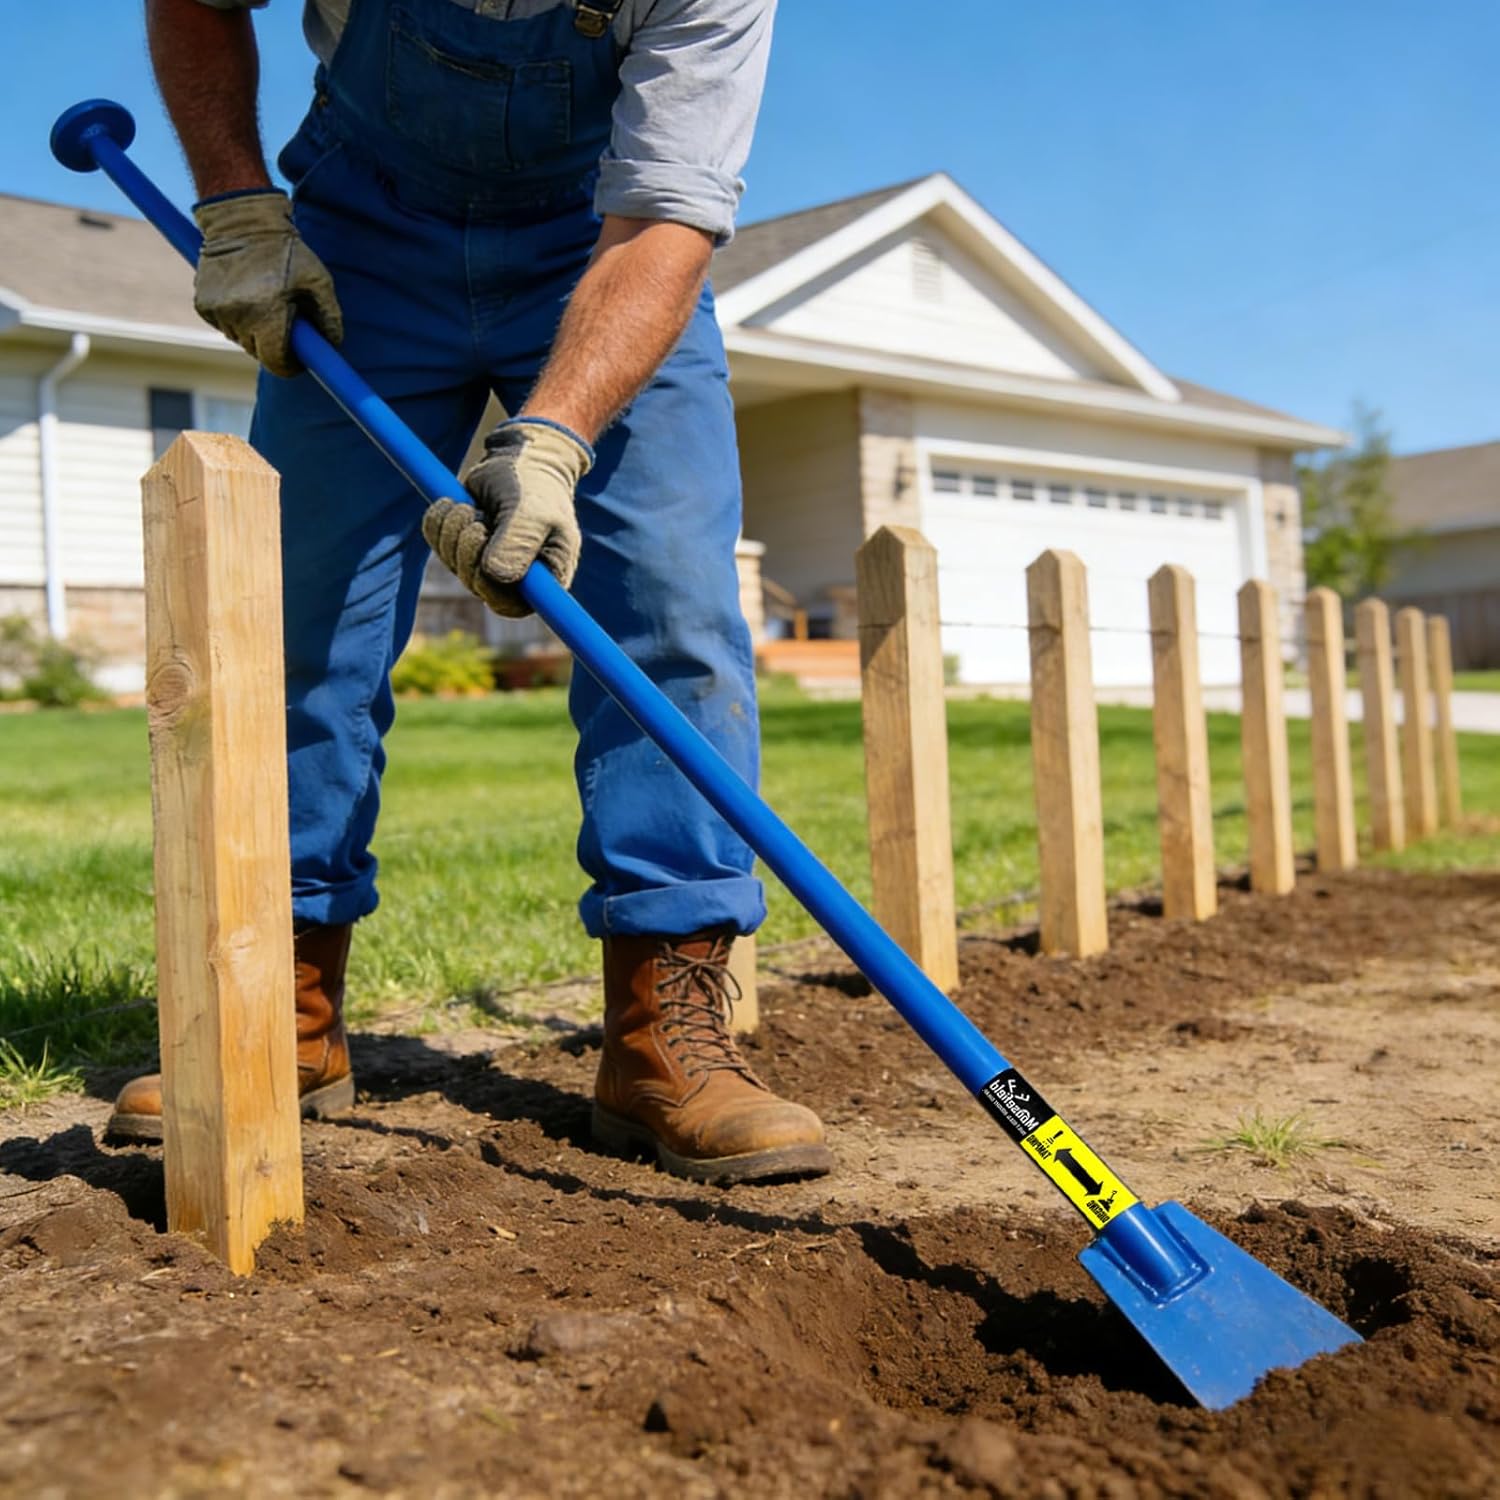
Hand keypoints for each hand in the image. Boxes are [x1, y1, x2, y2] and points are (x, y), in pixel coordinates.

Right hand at [192, 189, 341, 377]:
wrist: (242, 219)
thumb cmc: (286, 250)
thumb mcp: (318, 279)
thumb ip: (329, 316)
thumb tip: (334, 345)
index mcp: (266, 312)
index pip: (276, 361)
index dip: (290, 365)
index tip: (300, 360)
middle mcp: (237, 315)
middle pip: (259, 353)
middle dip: (274, 346)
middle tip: (287, 323)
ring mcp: (216, 310)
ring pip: (241, 340)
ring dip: (255, 331)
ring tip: (266, 301)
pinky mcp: (202, 304)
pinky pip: (225, 326)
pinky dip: (237, 319)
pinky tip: (246, 295)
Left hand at [422, 418, 592, 618]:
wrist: (519, 457)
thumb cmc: (535, 485)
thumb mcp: (532, 511)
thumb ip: (517, 543)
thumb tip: (495, 576)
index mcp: (546, 577)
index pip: (512, 606)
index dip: (491, 589)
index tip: (484, 550)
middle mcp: (517, 577)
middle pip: (477, 585)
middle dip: (468, 550)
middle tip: (476, 520)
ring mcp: (488, 564)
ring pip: (454, 565)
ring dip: (452, 532)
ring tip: (469, 507)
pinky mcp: (465, 546)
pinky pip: (438, 546)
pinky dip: (439, 523)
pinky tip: (454, 504)